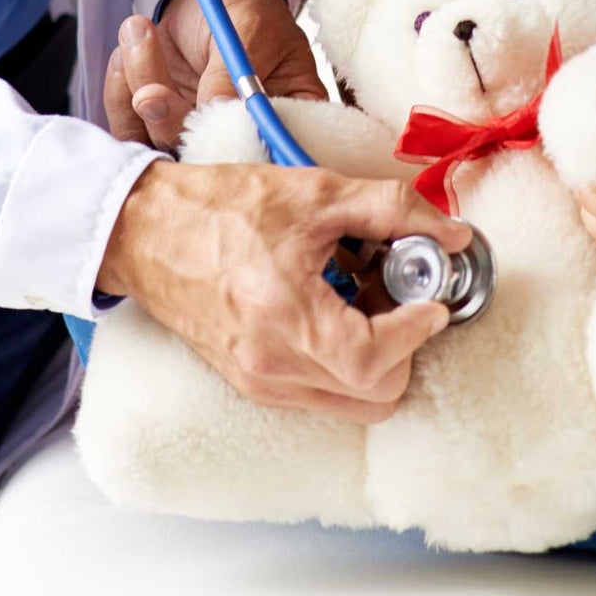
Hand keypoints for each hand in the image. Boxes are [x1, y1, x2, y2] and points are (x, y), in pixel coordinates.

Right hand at [98, 159, 469, 420]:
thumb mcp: (315, 192)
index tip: (432, 295)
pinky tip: (335, 308)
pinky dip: (342, 361)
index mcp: (288, 320)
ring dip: (375, 360)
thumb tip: (450, 233)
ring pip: (350, 403)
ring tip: (366, 298)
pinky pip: (318, 394)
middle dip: (403, 347)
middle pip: (375, 396)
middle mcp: (273, 369)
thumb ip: (391, 209)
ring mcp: (260, 383)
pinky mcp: (251, 382)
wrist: (145, 229)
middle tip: (401, 293)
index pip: (378, 361)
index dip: (418, 329)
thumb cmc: (219, 206)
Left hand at [104, 0, 325, 149]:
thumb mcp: (249, 28)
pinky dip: (118, 89)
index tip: (202, 113)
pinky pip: (127, 123)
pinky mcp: (157, 122)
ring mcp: (194, 133)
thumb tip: (215, 113)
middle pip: (200, 156)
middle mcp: (238, 135)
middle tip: (150, 89)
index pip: (262, 151)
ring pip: (155, 142)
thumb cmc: (246, 7)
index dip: (230, 146)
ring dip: (137, 92)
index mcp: (283, 118)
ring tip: (139, 34)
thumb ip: (231, 72)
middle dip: (169, 119)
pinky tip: (127, 50)